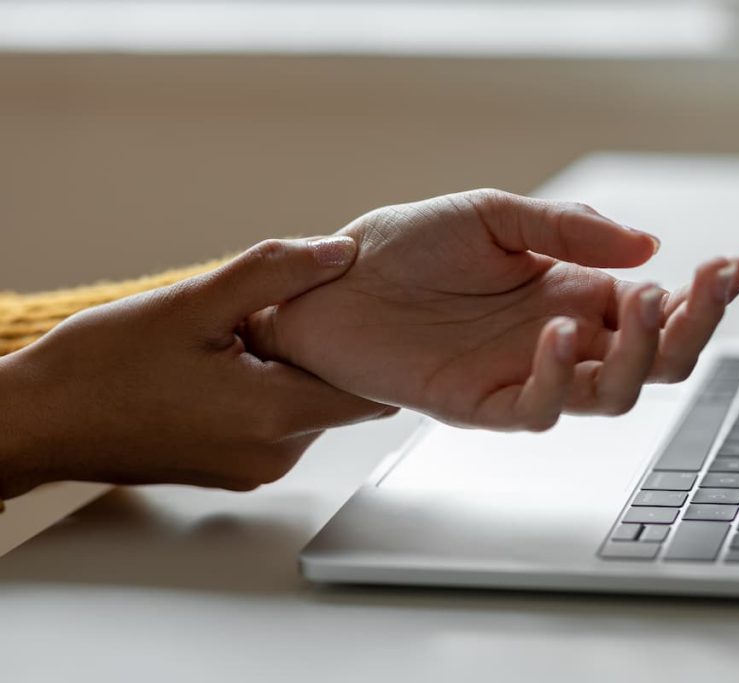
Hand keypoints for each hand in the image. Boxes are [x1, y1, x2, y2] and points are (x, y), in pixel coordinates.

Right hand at [0, 237, 396, 498]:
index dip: (374, 345)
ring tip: (248, 333)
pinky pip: (277, 424)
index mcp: (275, 417)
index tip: (361, 309)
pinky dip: (270, 389)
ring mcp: (255, 469)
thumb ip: (276, 273)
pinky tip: (231, 361)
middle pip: (342, 398)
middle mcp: (275, 456)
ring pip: (309, 408)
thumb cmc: (102, 366)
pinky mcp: (235, 470)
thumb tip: (341, 252)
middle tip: (289, 310)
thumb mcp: (193, 302)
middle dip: (328, 351)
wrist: (39, 422)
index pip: (373, 391)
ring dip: (294, 368)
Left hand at [250, 190, 738, 429]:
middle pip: (656, 358)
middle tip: (705, 284)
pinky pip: (539, 407)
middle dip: (693, 325)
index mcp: (573, 293)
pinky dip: (557, 376)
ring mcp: (526, 375)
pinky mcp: (483, 404)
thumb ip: (567, 231)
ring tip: (636, 302)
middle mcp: (561, 340)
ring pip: (614, 391)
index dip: (706, 291)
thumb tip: (647, 246)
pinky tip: (555, 332)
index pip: (659, 305)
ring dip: (638, 351)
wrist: (332, 284)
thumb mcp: (494, 215)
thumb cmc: (407, 247)